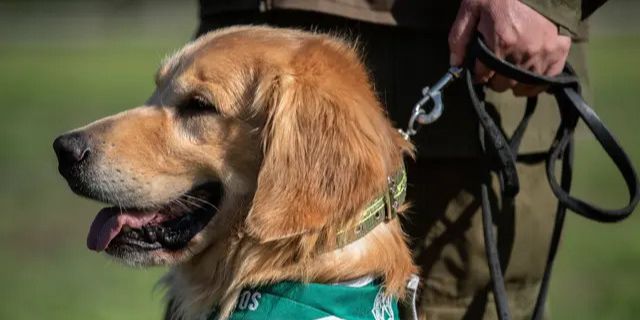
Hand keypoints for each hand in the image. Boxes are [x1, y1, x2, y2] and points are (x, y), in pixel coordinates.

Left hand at [448, 0, 571, 96]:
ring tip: (510, 70)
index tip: (479, 69)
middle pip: (503, 84)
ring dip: (514, 81)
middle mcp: (524, 52)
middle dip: (494, 78)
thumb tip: (455, 66)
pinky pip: (547, 79)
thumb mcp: (471, 9)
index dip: (478, 74)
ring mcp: (544, 53)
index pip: (483, 75)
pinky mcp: (560, 50)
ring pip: (523, 85)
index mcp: (501, 42)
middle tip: (494, 68)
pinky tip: (528, 76)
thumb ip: (459, 39)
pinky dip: (536, 82)